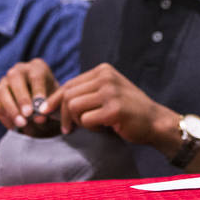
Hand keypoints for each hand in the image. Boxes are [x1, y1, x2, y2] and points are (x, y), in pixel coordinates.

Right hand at [0, 59, 60, 135]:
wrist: (41, 110)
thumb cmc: (50, 103)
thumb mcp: (53, 104)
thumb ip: (48, 109)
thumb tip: (39, 118)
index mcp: (37, 67)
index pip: (36, 75)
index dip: (38, 91)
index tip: (40, 108)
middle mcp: (19, 70)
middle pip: (15, 78)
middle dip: (21, 98)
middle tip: (28, 115)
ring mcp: (4, 80)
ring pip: (1, 90)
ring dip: (10, 108)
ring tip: (21, 123)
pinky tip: (10, 123)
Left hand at [46, 63, 175, 145]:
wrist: (155, 122)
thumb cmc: (127, 110)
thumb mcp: (107, 92)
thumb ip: (85, 92)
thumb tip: (50, 103)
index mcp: (103, 70)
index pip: (69, 84)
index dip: (54, 99)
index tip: (45, 111)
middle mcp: (106, 77)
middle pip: (68, 95)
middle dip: (63, 114)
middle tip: (67, 128)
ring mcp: (111, 92)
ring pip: (74, 107)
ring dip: (78, 121)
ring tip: (94, 124)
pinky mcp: (114, 109)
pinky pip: (86, 120)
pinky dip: (92, 128)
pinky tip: (105, 127)